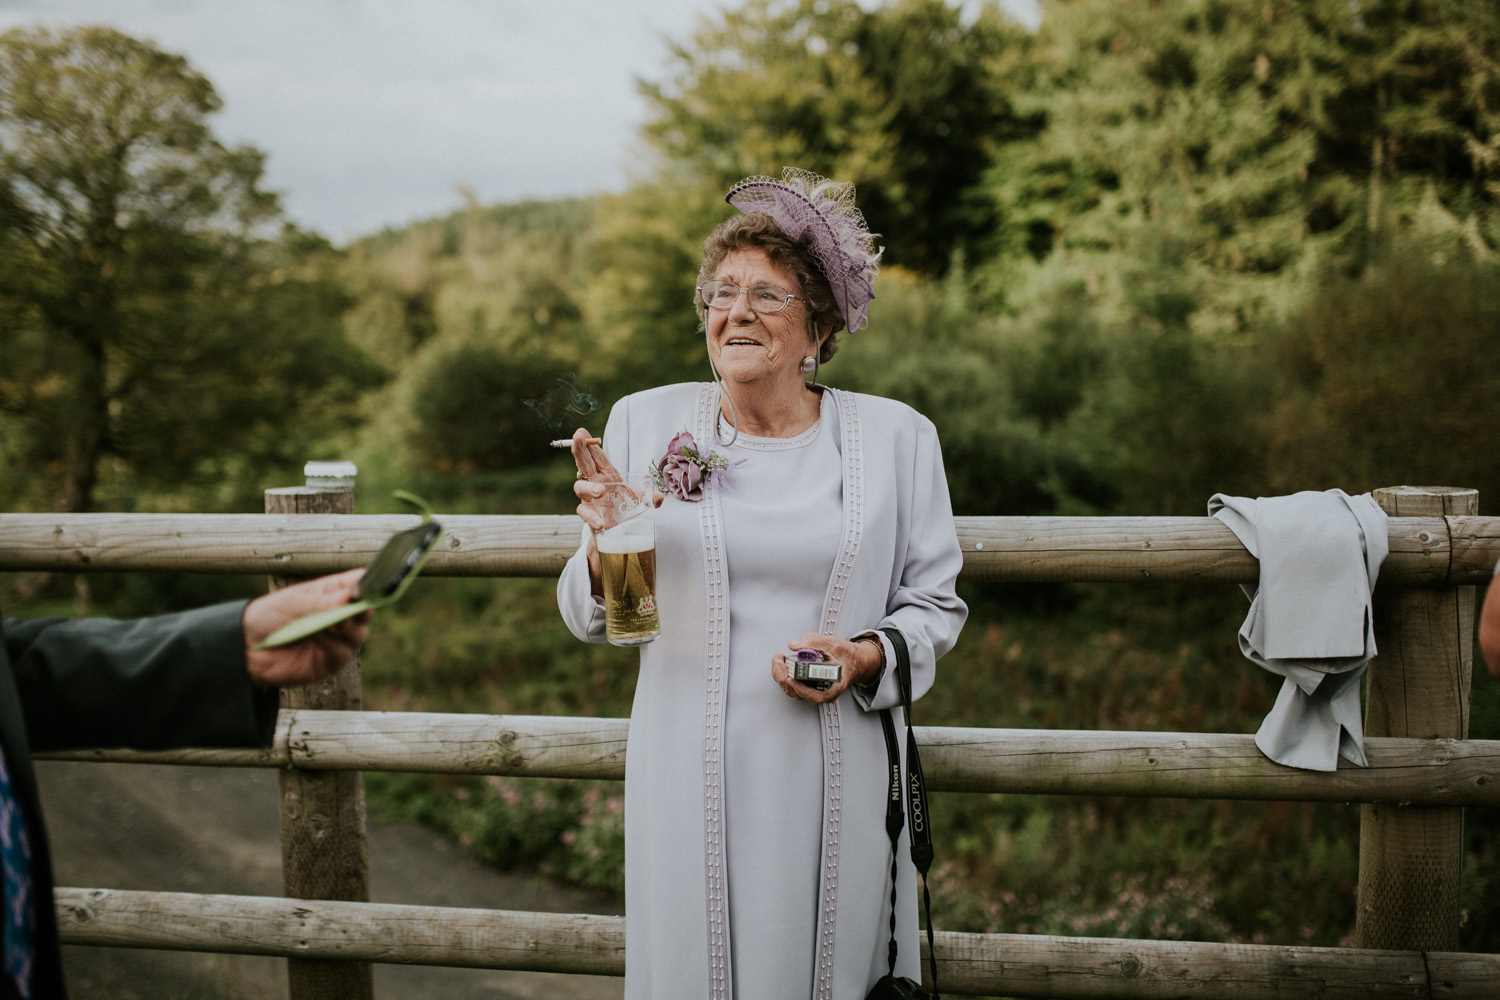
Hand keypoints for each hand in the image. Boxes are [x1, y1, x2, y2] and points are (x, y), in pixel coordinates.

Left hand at [243, 568, 370, 686]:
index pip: (359, 585)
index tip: (366, 588)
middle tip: (355, 607)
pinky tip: (317, 638)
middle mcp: (338, 616)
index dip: (368, 584)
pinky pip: (342, 654)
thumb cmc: (267, 616)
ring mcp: (336, 640)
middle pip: (365, 612)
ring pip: (359, 635)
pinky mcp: (329, 662)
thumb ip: (324, 602)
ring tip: (328, 624)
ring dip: (346, 628)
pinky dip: (332, 645)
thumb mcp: (294, 602)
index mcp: (331, 594)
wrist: (245, 647)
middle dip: (361, 610)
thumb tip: (351, 598)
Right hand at [569, 427, 662, 597]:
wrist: (618, 529)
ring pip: (580, 487)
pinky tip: (600, 523)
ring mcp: (589, 498)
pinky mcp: (588, 513)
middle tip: (577, 438)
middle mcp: (595, 482)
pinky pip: (584, 513)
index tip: (582, 432)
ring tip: (600, 491)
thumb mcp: (641, 500)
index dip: (590, 444)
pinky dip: (591, 517)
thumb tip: (659, 498)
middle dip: (580, 451)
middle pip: (583, 464)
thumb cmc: (625, 506)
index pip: (597, 456)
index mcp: (607, 474)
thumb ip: (650, 497)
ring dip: (589, 488)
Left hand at [772, 632, 882, 704]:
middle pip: (798, 693)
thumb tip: (794, 645)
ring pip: (792, 690)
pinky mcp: (808, 686)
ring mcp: (814, 691)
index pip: (815, 696)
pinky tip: (782, 663)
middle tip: (778, 660)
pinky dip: (784, 675)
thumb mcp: (832, 644)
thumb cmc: (846, 656)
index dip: (800, 689)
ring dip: (781, 675)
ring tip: (778, 660)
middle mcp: (822, 693)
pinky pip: (792, 686)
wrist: (853, 660)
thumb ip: (813, 642)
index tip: (791, 677)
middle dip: (784, 676)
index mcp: (833, 687)